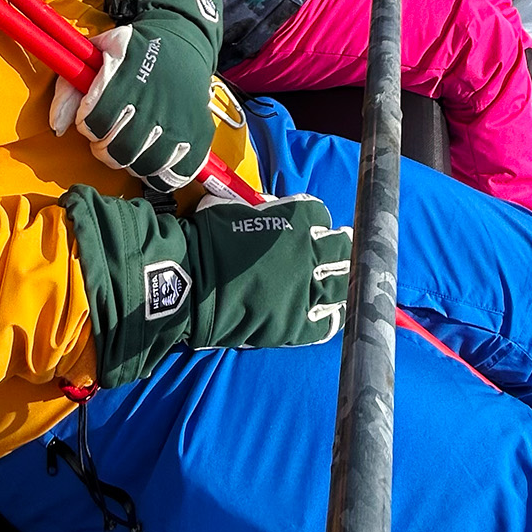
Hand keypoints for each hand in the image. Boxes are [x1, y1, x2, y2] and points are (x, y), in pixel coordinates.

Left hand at [50, 0, 222, 192]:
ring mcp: (178, 119)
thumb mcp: (98, 52)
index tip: (91, 117)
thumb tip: (57, 125)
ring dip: (130, 160)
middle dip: (104, 147)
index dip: (87, 124)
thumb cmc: (136, 50)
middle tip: (108, 136)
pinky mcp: (197, 133)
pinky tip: (153, 157)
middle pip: (117, 150)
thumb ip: (69, 86)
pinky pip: (174, 172)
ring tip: (130, 145)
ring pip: (143, 164)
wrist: (185, 41)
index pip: (95, 121)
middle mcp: (154, 101)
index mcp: (126, 77)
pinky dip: (160, 172)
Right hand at [63, 182, 352, 386]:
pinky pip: (325, 321)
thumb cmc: (208, 240)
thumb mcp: (235, 208)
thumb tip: (270, 209)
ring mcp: (306, 290)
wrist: (190, 283)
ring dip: (340, 281)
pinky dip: (329, 316)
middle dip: (340, 248)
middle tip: (341, 252)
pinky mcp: (297, 323)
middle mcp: (309, 254)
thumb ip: (262, 211)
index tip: (319, 229)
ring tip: (340, 283)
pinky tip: (328, 312)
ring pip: (339, 285)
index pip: (321, 217)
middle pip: (340, 250)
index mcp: (296, 221)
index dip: (318, 223)